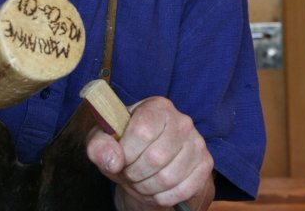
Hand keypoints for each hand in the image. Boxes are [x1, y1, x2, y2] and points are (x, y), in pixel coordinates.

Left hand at [86, 96, 214, 209]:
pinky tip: (155, 189)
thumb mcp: (104, 141)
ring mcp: (197, 142)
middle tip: (129, 173)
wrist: (151, 163)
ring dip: (147, 187)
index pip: (142, 131)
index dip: (126, 153)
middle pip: (155, 157)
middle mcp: (182, 121)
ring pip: (168, 178)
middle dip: (135, 173)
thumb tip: (113, 160)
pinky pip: (182, 190)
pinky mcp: (205, 164)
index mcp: (157, 107)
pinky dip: (163, 197)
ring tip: (141, 180)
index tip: (120, 159)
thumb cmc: (127, 147)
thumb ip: (99, 145)